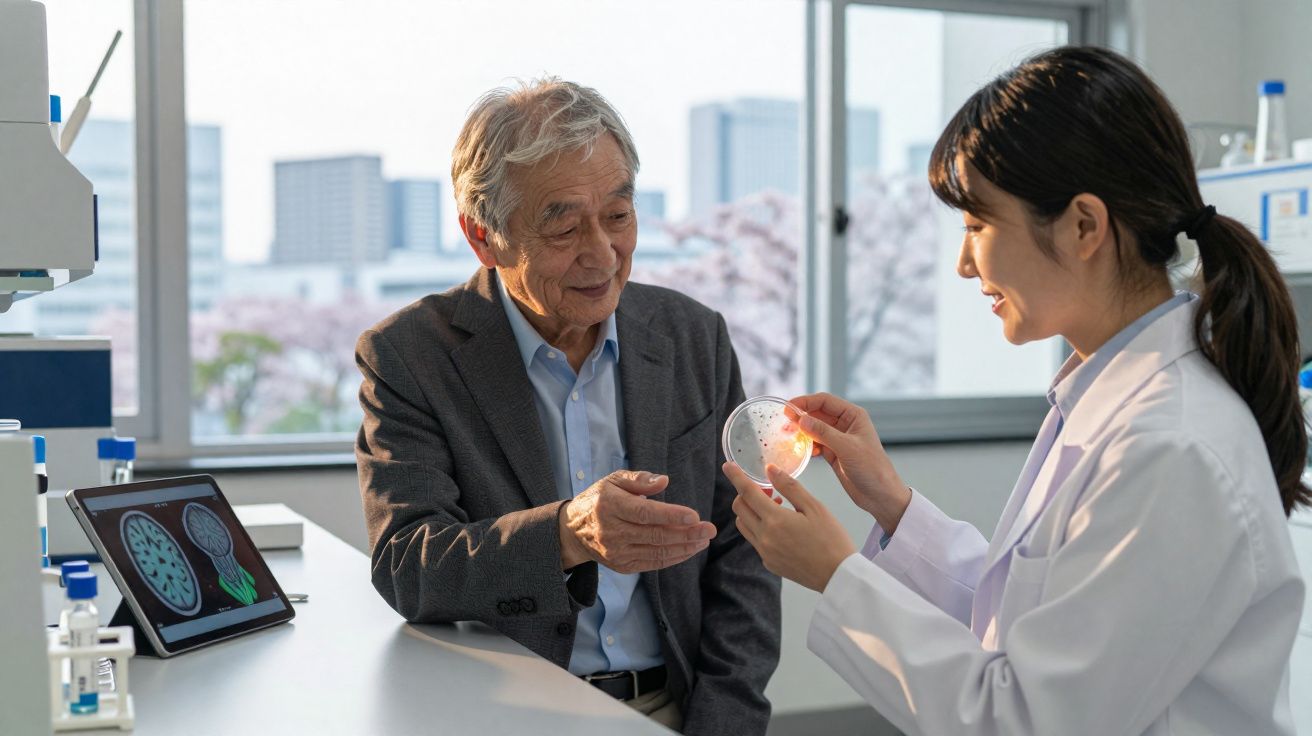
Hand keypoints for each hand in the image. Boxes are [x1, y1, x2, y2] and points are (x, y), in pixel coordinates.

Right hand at [559, 470, 716, 573]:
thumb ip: (639, 480)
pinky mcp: (622, 566)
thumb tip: (664, 481)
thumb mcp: (613, 480)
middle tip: (710, 529)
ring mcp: (616, 552)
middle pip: (655, 535)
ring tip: (704, 540)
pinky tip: (689, 549)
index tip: (694, 515)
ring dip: (684, 547)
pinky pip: (652, 563)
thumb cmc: (598, 500)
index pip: (644, 513)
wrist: (573, 531)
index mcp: (610, 506)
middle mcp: (612, 532)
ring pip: (656, 552)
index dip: (671, 515)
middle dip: (686, 533)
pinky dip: (674, 558)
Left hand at [724, 462, 855, 591]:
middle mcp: (764, 537)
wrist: (838, 576)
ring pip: (744, 525)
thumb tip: (770, 470)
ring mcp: (765, 552)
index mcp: (775, 520)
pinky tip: (781, 528)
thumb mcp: (815, 507)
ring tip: (777, 508)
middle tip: (769, 491)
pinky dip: (759, 528)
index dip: (735, 477)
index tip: (728, 466)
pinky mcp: (769, 563)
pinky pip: (755, 540)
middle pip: (740, 508)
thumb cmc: (831, 539)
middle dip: (746, 494)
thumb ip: (790, 487)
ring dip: (751, 511)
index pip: (747, 492)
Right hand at [790, 392, 911, 533]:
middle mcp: (845, 424)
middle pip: (817, 413)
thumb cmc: (873, 469)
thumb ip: (823, 432)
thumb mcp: (847, 448)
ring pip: (814, 428)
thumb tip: (801, 419)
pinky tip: (801, 451)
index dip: (805, 402)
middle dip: (801, 417)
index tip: (788, 408)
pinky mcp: (833, 453)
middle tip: (784, 424)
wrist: (880, 495)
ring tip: (788, 437)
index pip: (825, 401)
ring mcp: (838, 439)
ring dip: (801, 432)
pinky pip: (815, 444)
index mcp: (853, 416)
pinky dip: (806, 445)